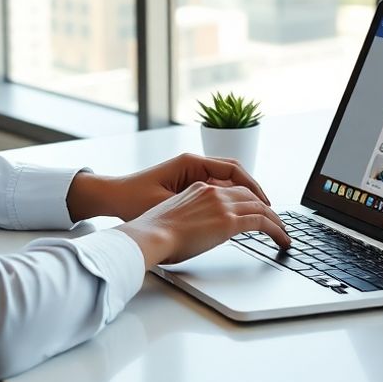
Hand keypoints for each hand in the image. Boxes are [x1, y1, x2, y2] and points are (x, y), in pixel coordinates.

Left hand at [66, 153, 274, 223]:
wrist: (111, 198)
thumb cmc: (134, 200)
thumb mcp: (169, 205)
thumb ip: (199, 207)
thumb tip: (229, 212)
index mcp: (191, 164)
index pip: (233, 170)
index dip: (253, 187)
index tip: (267, 204)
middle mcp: (193, 165)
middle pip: (235, 175)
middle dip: (254, 193)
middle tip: (271, 212)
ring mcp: (190, 175)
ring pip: (227, 183)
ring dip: (243, 197)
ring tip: (260, 216)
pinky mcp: (185, 186)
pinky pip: (216, 190)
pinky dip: (229, 201)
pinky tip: (236, 217)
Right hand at [116, 182, 290, 266]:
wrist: (150, 235)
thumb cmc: (154, 233)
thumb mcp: (174, 217)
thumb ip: (190, 217)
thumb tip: (198, 231)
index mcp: (198, 187)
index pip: (231, 190)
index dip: (247, 200)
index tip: (255, 210)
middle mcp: (212, 192)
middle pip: (249, 196)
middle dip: (266, 209)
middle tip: (276, 222)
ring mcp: (222, 204)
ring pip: (260, 208)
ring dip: (276, 221)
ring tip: (283, 233)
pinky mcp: (229, 221)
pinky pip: (262, 222)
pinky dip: (276, 230)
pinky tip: (282, 240)